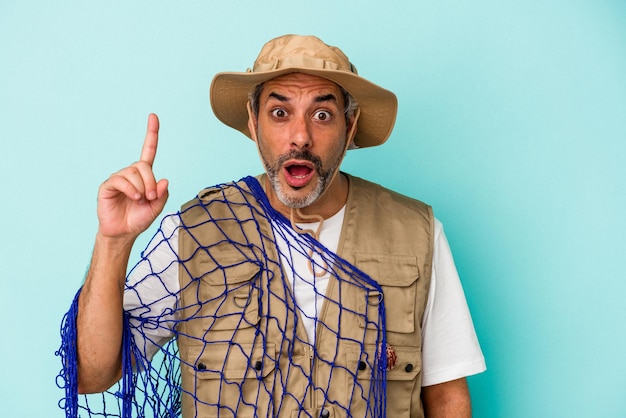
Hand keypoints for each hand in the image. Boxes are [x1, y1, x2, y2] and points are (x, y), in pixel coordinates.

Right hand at [96, 113, 168, 239]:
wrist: (124, 232)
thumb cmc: (139, 218)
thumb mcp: (157, 207)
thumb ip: (162, 194)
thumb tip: (163, 180)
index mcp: (144, 175)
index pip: (148, 150)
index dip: (151, 134)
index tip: (153, 116)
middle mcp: (131, 173)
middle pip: (143, 165)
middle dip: (150, 181)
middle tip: (151, 197)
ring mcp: (119, 178)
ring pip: (133, 173)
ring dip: (141, 187)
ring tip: (140, 200)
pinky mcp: (108, 185)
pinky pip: (121, 180)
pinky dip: (130, 189)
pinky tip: (133, 197)